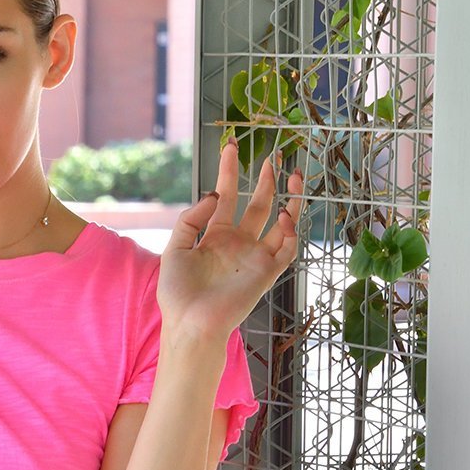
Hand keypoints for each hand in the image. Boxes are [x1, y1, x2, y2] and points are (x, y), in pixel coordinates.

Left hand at [156, 138, 304, 343]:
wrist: (190, 323)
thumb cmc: (178, 292)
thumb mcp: (175, 248)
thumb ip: (191, 219)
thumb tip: (213, 195)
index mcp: (215, 236)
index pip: (226, 196)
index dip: (229, 171)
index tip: (231, 146)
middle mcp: (238, 243)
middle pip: (257, 204)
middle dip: (267, 180)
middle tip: (274, 155)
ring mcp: (254, 257)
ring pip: (280, 223)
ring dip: (289, 199)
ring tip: (293, 175)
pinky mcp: (267, 273)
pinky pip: (286, 249)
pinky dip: (291, 231)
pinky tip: (285, 214)